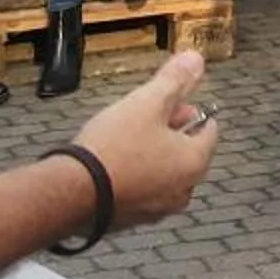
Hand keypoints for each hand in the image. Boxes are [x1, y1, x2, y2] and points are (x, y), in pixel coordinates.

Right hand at [72, 51, 221, 230]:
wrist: (70, 193)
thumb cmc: (114, 147)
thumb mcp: (147, 103)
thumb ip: (175, 81)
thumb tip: (197, 59)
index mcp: (195, 164)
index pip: (208, 130)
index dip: (187, 109)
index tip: (163, 102)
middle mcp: (182, 192)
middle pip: (185, 152)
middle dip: (168, 131)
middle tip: (140, 118)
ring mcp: (156, 210)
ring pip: (162, 172)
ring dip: (149, 154)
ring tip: (122, 138)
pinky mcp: (130, 220)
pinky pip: (139, 190)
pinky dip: (132, 175)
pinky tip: (109, 163)